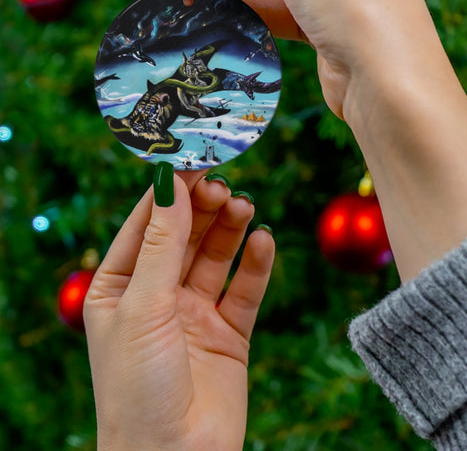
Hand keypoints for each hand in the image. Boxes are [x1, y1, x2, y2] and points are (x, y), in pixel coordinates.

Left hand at [84, 169, 274, 450]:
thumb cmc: (138, 388)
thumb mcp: (144, 306)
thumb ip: (162, 244)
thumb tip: (172, 184)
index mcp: (120, 287)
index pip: (146, 225)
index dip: (170, 192)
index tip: (194, 160)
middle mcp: (157, 296)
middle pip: (185, 236)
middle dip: (203, 209)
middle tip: (224, 185)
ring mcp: (194, 313)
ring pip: (216, 256)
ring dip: (230, 229)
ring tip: (244, 207)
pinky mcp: (229, 332)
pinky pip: (245, 289)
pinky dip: (256, 264)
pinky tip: (263, 242)